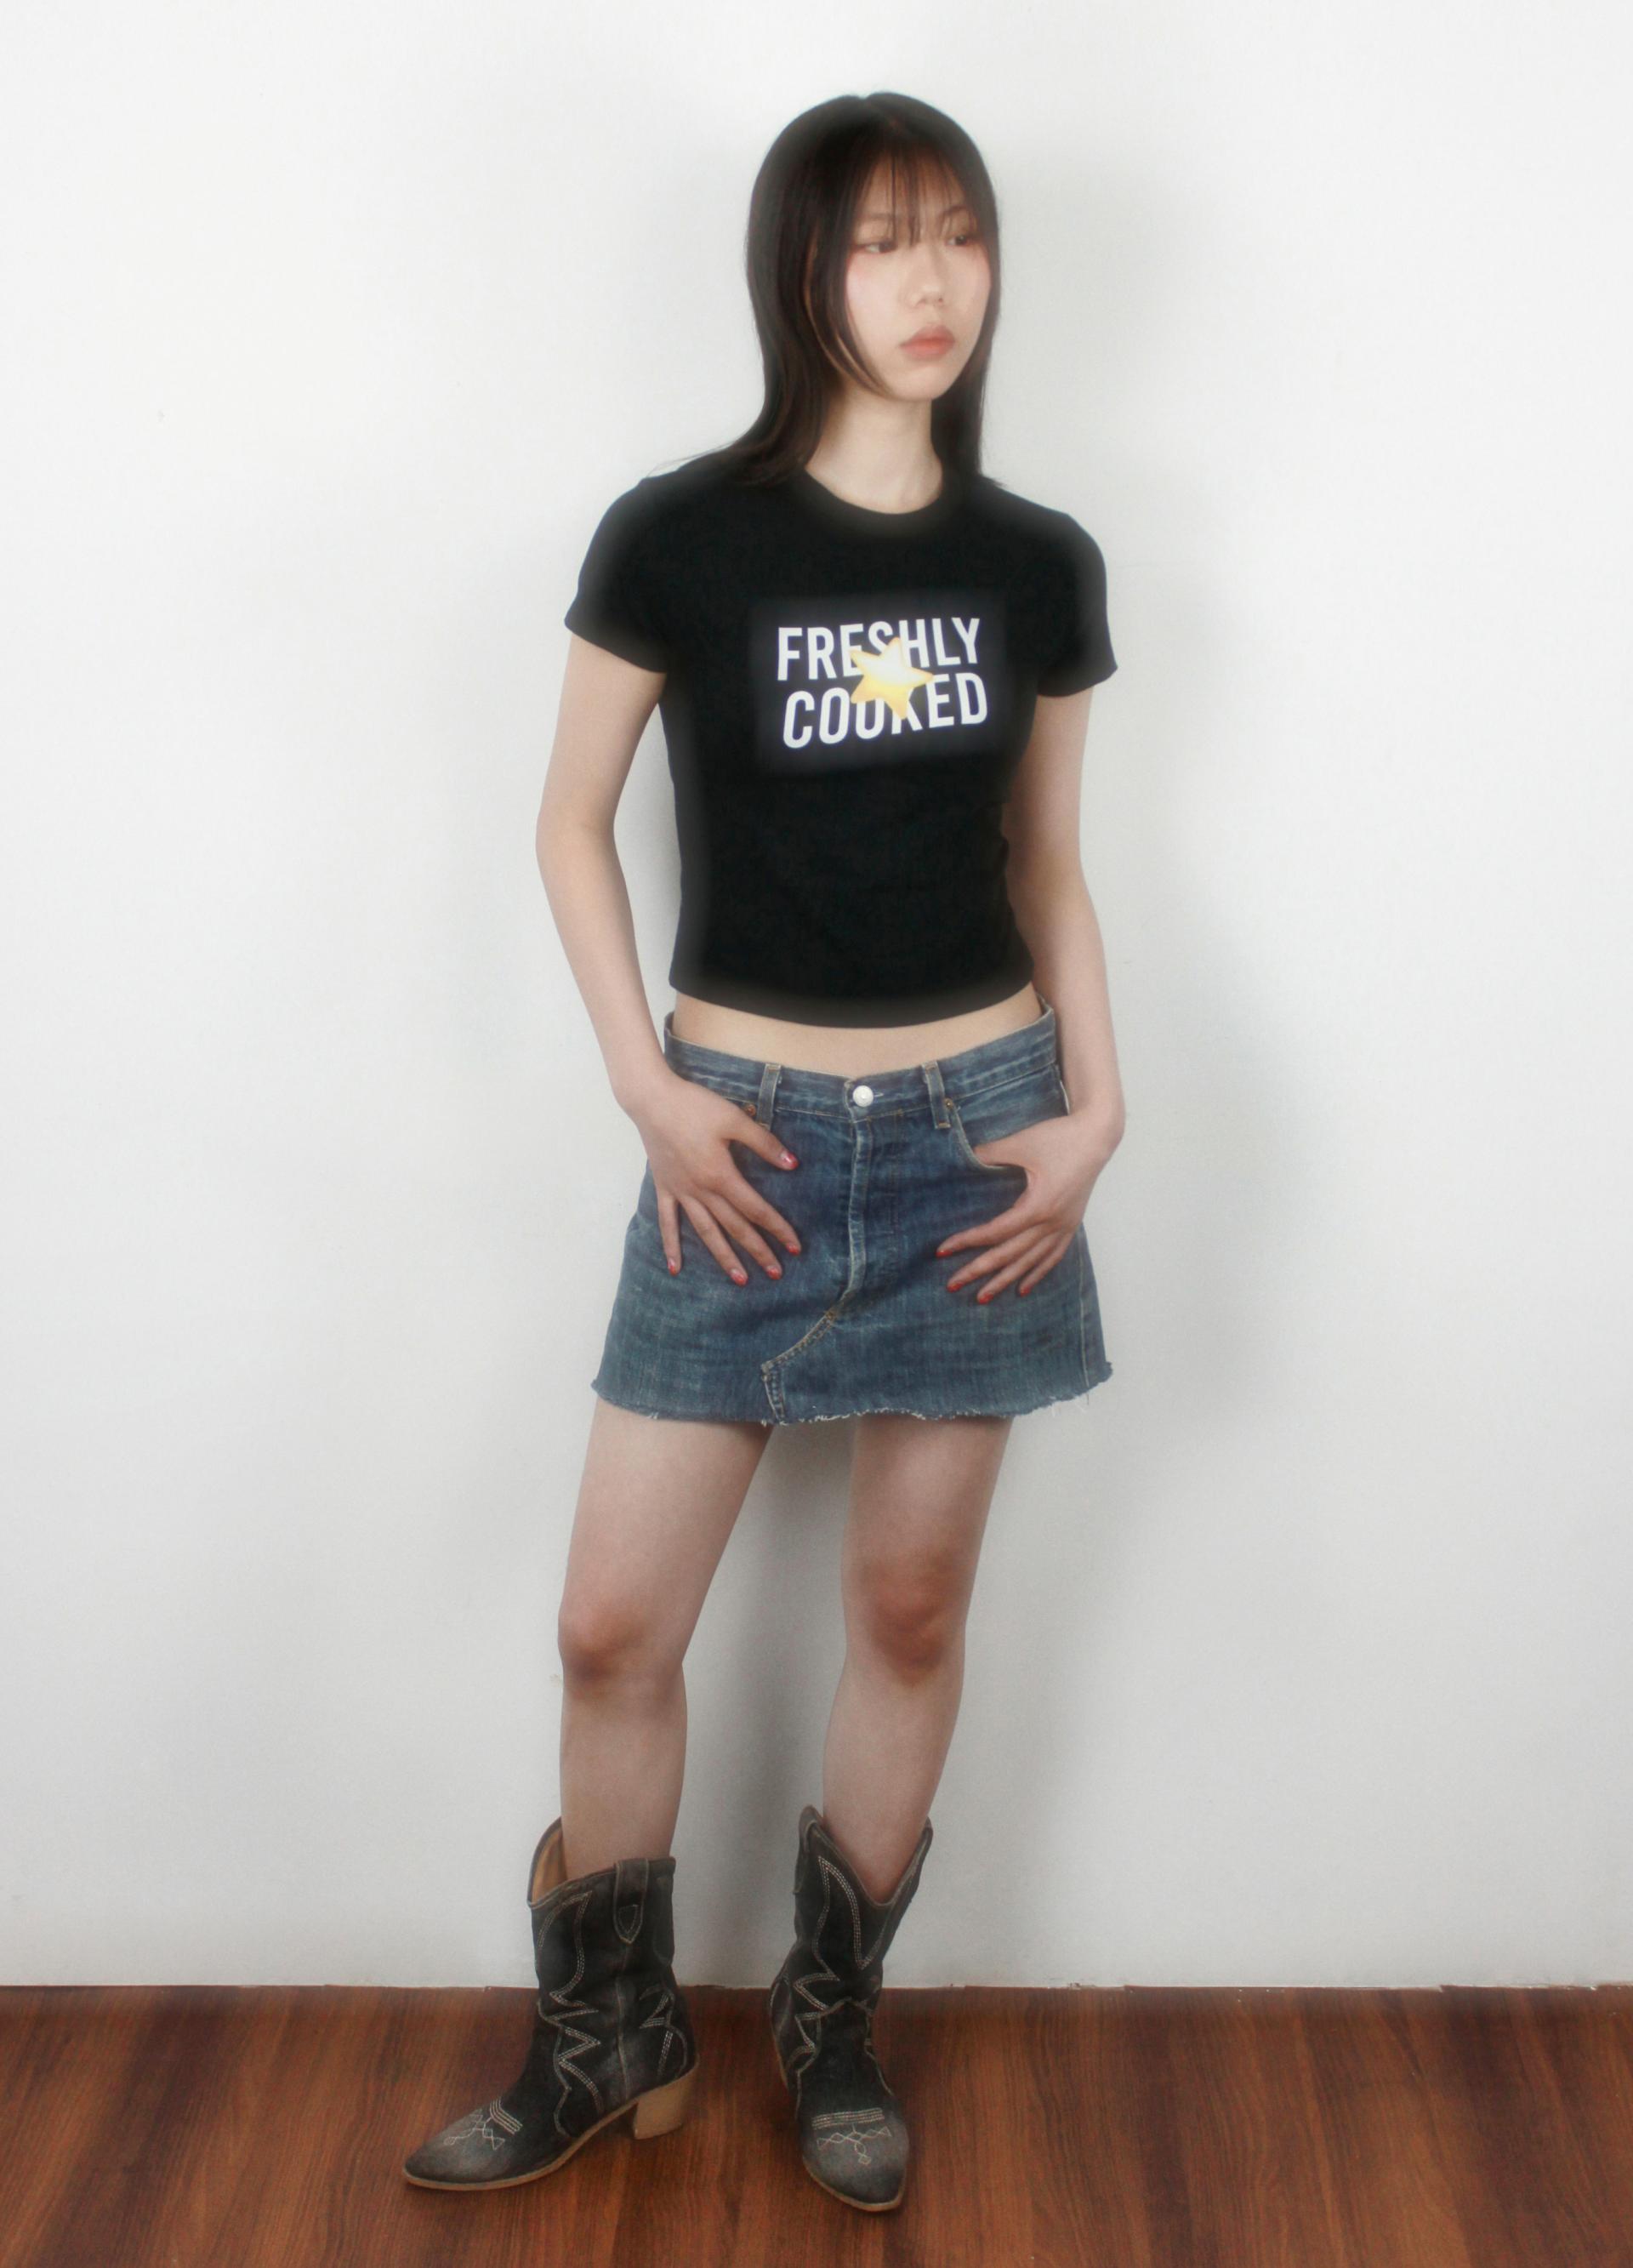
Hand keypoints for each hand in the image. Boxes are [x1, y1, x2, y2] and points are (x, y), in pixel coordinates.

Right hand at [630, 1069, 802, 1283]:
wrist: (652, 1099)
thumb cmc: (695, 1106)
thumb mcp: (734, 1119)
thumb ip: (764, 1143)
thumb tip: (792, 1164)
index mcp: (721, 1175)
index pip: (756, 1209)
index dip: (778, 1228)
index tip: (795, 1246)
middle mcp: (701, 1190)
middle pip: (735, 1227)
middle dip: (757, 1251)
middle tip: (776, 1273)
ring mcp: (681, 1192)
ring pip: (706, 1231)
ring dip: (723, 1257)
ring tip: (740, 1279)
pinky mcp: (665, 1188)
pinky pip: (668, 1222)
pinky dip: (671, 1246)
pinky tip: (676, 1268)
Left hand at [936, 1110, 1115, 1300]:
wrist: (1097, 1136)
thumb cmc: (1059, 1137)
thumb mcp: (1020, 1143)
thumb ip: (989, 1154)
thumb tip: (964, 1158)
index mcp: (1038, 1206)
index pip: (995, 1232)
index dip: (967, 1242)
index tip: (943, 1250)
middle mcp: (1052, 1223)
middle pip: (1010, 1254)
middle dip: (979, 1271)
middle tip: (952, 1284)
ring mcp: (1064, 1226)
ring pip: (1030, 1262)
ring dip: (1005, 1280)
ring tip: (983, 1297)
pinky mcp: (1071, 1224)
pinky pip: (1052, 1257)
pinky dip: (1036, 1274)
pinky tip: (1023, 1289)